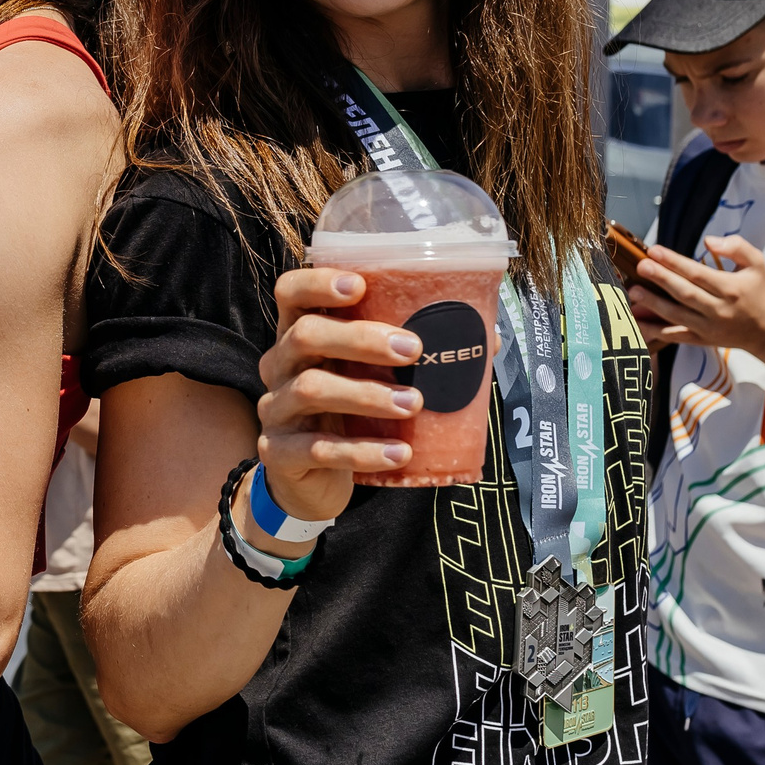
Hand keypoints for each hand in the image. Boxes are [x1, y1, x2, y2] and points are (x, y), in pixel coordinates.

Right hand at [254, 267, 424, 523]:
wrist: (311, 482)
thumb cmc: (349, 413)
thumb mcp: (370, 376)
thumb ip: (413, 354)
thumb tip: (490, 338)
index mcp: (299, 334)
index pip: (291, 292)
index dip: (318, 283)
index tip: (360, 285)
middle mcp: (279, 365)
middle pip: (304, 335)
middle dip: (359, 338)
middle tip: (413, 349)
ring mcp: (275, 409)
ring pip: (311, 390)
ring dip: (367, 395)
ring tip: (414, 405)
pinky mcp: (277, 453)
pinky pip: (318, 449)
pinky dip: (362, 451)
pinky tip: (399, 453)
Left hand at [625, 237, 764, 359]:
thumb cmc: (759, 291)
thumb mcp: (757, 264)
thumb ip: (737, 247)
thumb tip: (709, 241)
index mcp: (731, 289)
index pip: (698, 274)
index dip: (674, 262)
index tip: (654, 250)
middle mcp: (719, 310)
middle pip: (685, 293)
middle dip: (661, 279)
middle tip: (640, 266)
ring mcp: (709, 328)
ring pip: (677, 316)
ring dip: (653, 304)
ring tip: (634, 291)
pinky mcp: (702, 340)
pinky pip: (676, 336)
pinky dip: (656, 331)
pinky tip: (637, 322)